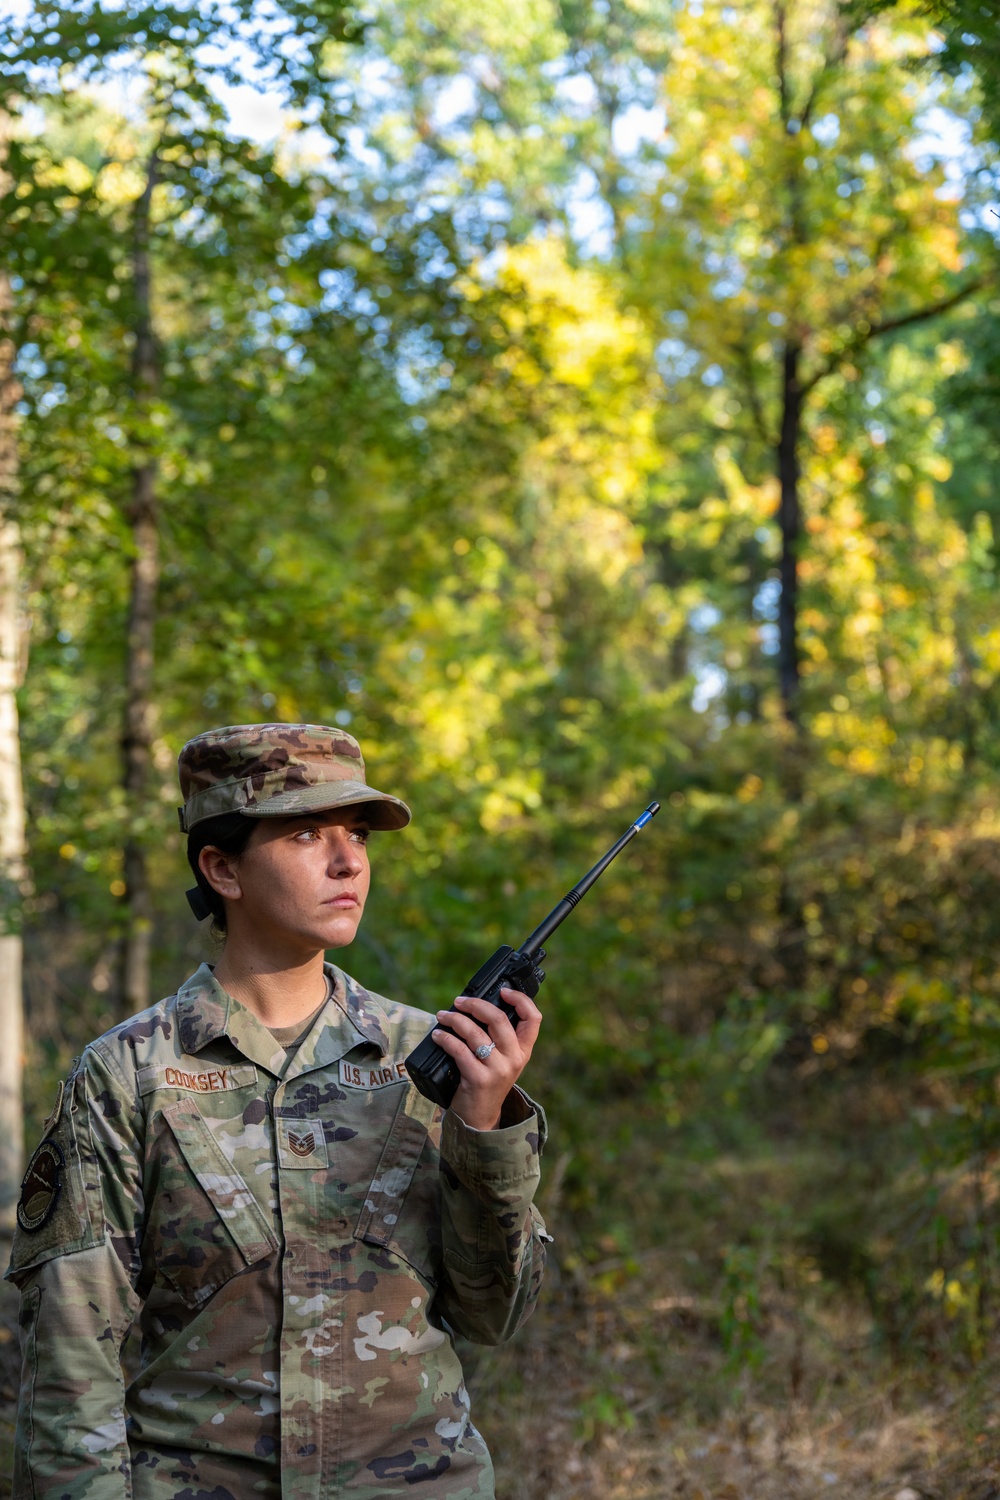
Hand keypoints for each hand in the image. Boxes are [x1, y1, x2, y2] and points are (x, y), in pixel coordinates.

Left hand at [432, 988, 541, 1130]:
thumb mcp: (502, 1061)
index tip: (503, 990)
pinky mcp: (479, 1079)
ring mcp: (498, 1069)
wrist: (479, 1119)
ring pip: (475, 1032)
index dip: (520, 999)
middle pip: (499, 1019)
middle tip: (459, 1001)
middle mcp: (514, 1059)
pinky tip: (438, 1035)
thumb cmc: (487, 1083)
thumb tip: (476, 1007)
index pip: (533, 1018)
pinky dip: (445, 1038)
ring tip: (443, 1016)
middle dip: (475, 1004)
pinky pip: (459, 1050)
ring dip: (454, 1019)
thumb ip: (499, 1038)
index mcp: (523, 1051)